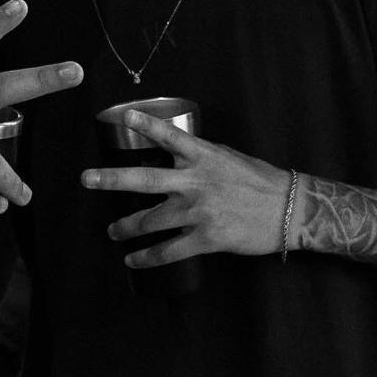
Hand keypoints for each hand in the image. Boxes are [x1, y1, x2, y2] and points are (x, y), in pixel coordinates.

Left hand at [80, 110, 295, 265]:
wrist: (289, 210)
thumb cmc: (259, 180)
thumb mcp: (228, 157)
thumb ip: (200, 157)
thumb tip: (176, 154)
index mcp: (203, 157)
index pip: (170, 137)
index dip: (147, 124)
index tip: (125, 115)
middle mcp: (196, 182)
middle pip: (146, 180)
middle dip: (112, 180)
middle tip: (87, 179)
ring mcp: (199, 211)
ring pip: (151, 220)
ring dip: (126, 227)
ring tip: (111, 231)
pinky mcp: (207, 238)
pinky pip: (169, 250)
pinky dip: (148, 258)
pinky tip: (133, 261)